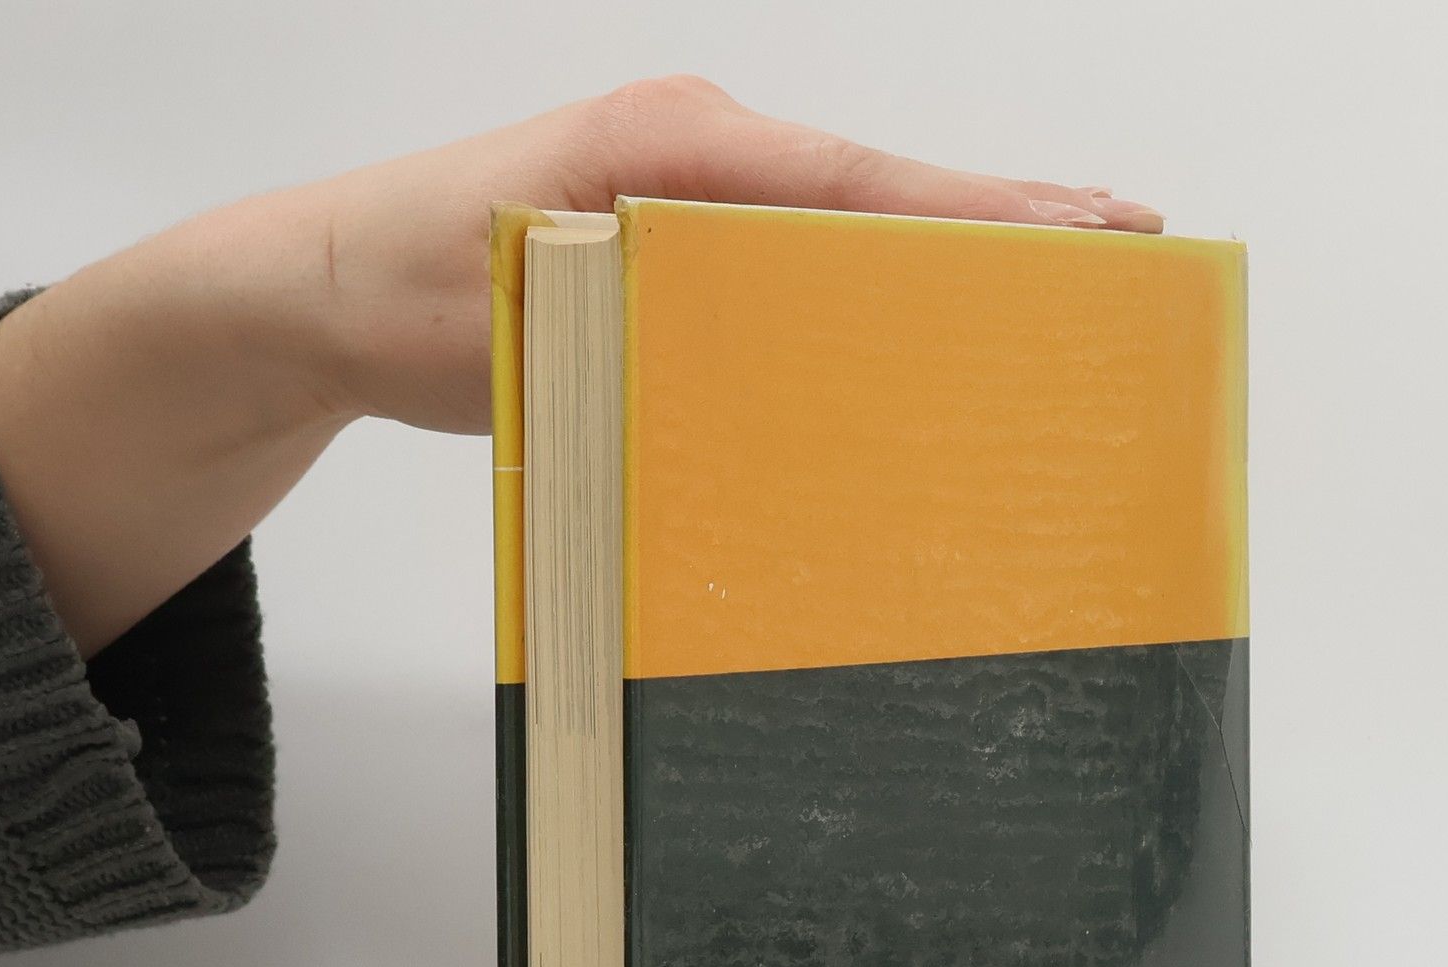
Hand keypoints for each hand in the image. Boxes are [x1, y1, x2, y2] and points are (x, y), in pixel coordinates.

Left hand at [0, 80, 1164, 652]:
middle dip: (1001, 220)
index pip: (858, 182)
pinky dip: (875, 278)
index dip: (975, 212)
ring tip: (1060, 279)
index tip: (1082, 228)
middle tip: (1124, 243)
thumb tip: (776, 338)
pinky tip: (924, 321)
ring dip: (949, 250)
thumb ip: (653, 305)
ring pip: (848, 222)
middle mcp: (698, 153)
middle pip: (880, 189)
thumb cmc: (410, 292)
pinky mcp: (675, 240)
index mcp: (676, 148)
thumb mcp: (532, 299)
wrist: (323, 290)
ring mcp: (689, 194)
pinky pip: (798, 257)